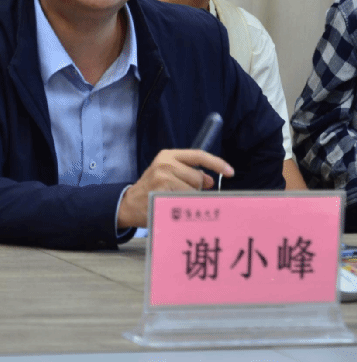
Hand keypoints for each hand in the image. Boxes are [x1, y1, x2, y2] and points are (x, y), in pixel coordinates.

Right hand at [117, 149, 233, 228]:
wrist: (129, 203)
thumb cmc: (153, 188)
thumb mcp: (168, 174)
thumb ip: (189, 173)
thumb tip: (211, 180)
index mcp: (168, 155)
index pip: (198, 155)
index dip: (217, 163)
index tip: (231, 171)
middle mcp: (165, 163)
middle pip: (198, 177)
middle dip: (196, 188)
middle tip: (180, 194)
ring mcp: (163, 177)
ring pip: (194, 190)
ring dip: (189, 198)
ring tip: (173, 200)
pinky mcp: (162, 192)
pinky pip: (186, 201)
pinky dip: (184, 206)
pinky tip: (172, 206)